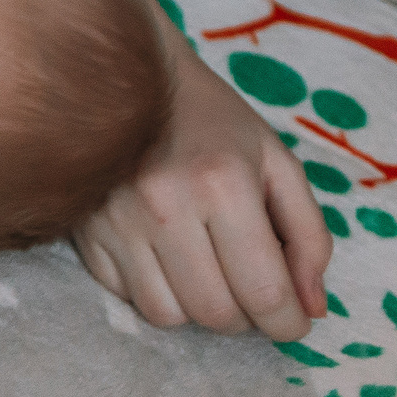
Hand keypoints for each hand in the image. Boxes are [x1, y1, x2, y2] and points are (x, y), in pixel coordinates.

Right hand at [74, 34, 331, 339]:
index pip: (264, 292)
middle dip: (247, 320)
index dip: (290, 323)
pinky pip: (125, 296)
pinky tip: (167, 262)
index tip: (296, 321)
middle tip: (253, 296)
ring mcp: (116, 220)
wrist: (127, 73)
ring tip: (210, 278)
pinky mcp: (85, 230)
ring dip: (198, 311)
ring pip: (166, 316)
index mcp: (223, 184)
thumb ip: (308, 236)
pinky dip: (155, 293)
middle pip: (215, 313)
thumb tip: (312, 309)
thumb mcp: (277, 163)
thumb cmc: (212, 118)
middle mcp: (164, 205)